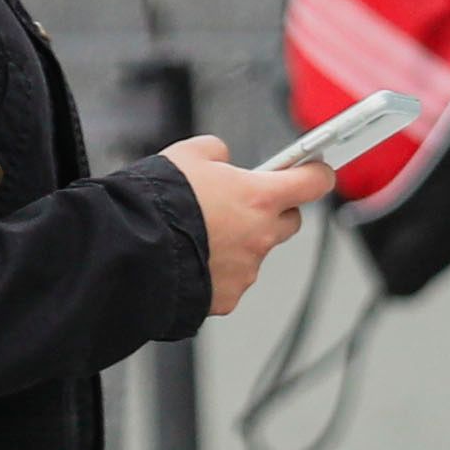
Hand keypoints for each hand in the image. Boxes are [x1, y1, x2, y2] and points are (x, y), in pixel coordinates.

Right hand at [164, 137, 329, 315]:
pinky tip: (190, 260)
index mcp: (260, 197)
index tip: (315, 171)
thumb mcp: (186, 155)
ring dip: (239, 243)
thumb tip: (221, 157)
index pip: (314, 182)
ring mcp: (247, 270)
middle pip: (290, 221)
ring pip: (256, 252)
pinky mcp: (228, 298)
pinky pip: (231, 281)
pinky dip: (217, 271)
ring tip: (201, 234)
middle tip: (244, 203)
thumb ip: (215, 152)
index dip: (317, 174)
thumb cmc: (158, 202)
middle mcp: (261, 235)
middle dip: (273, 211)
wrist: (132, 251)